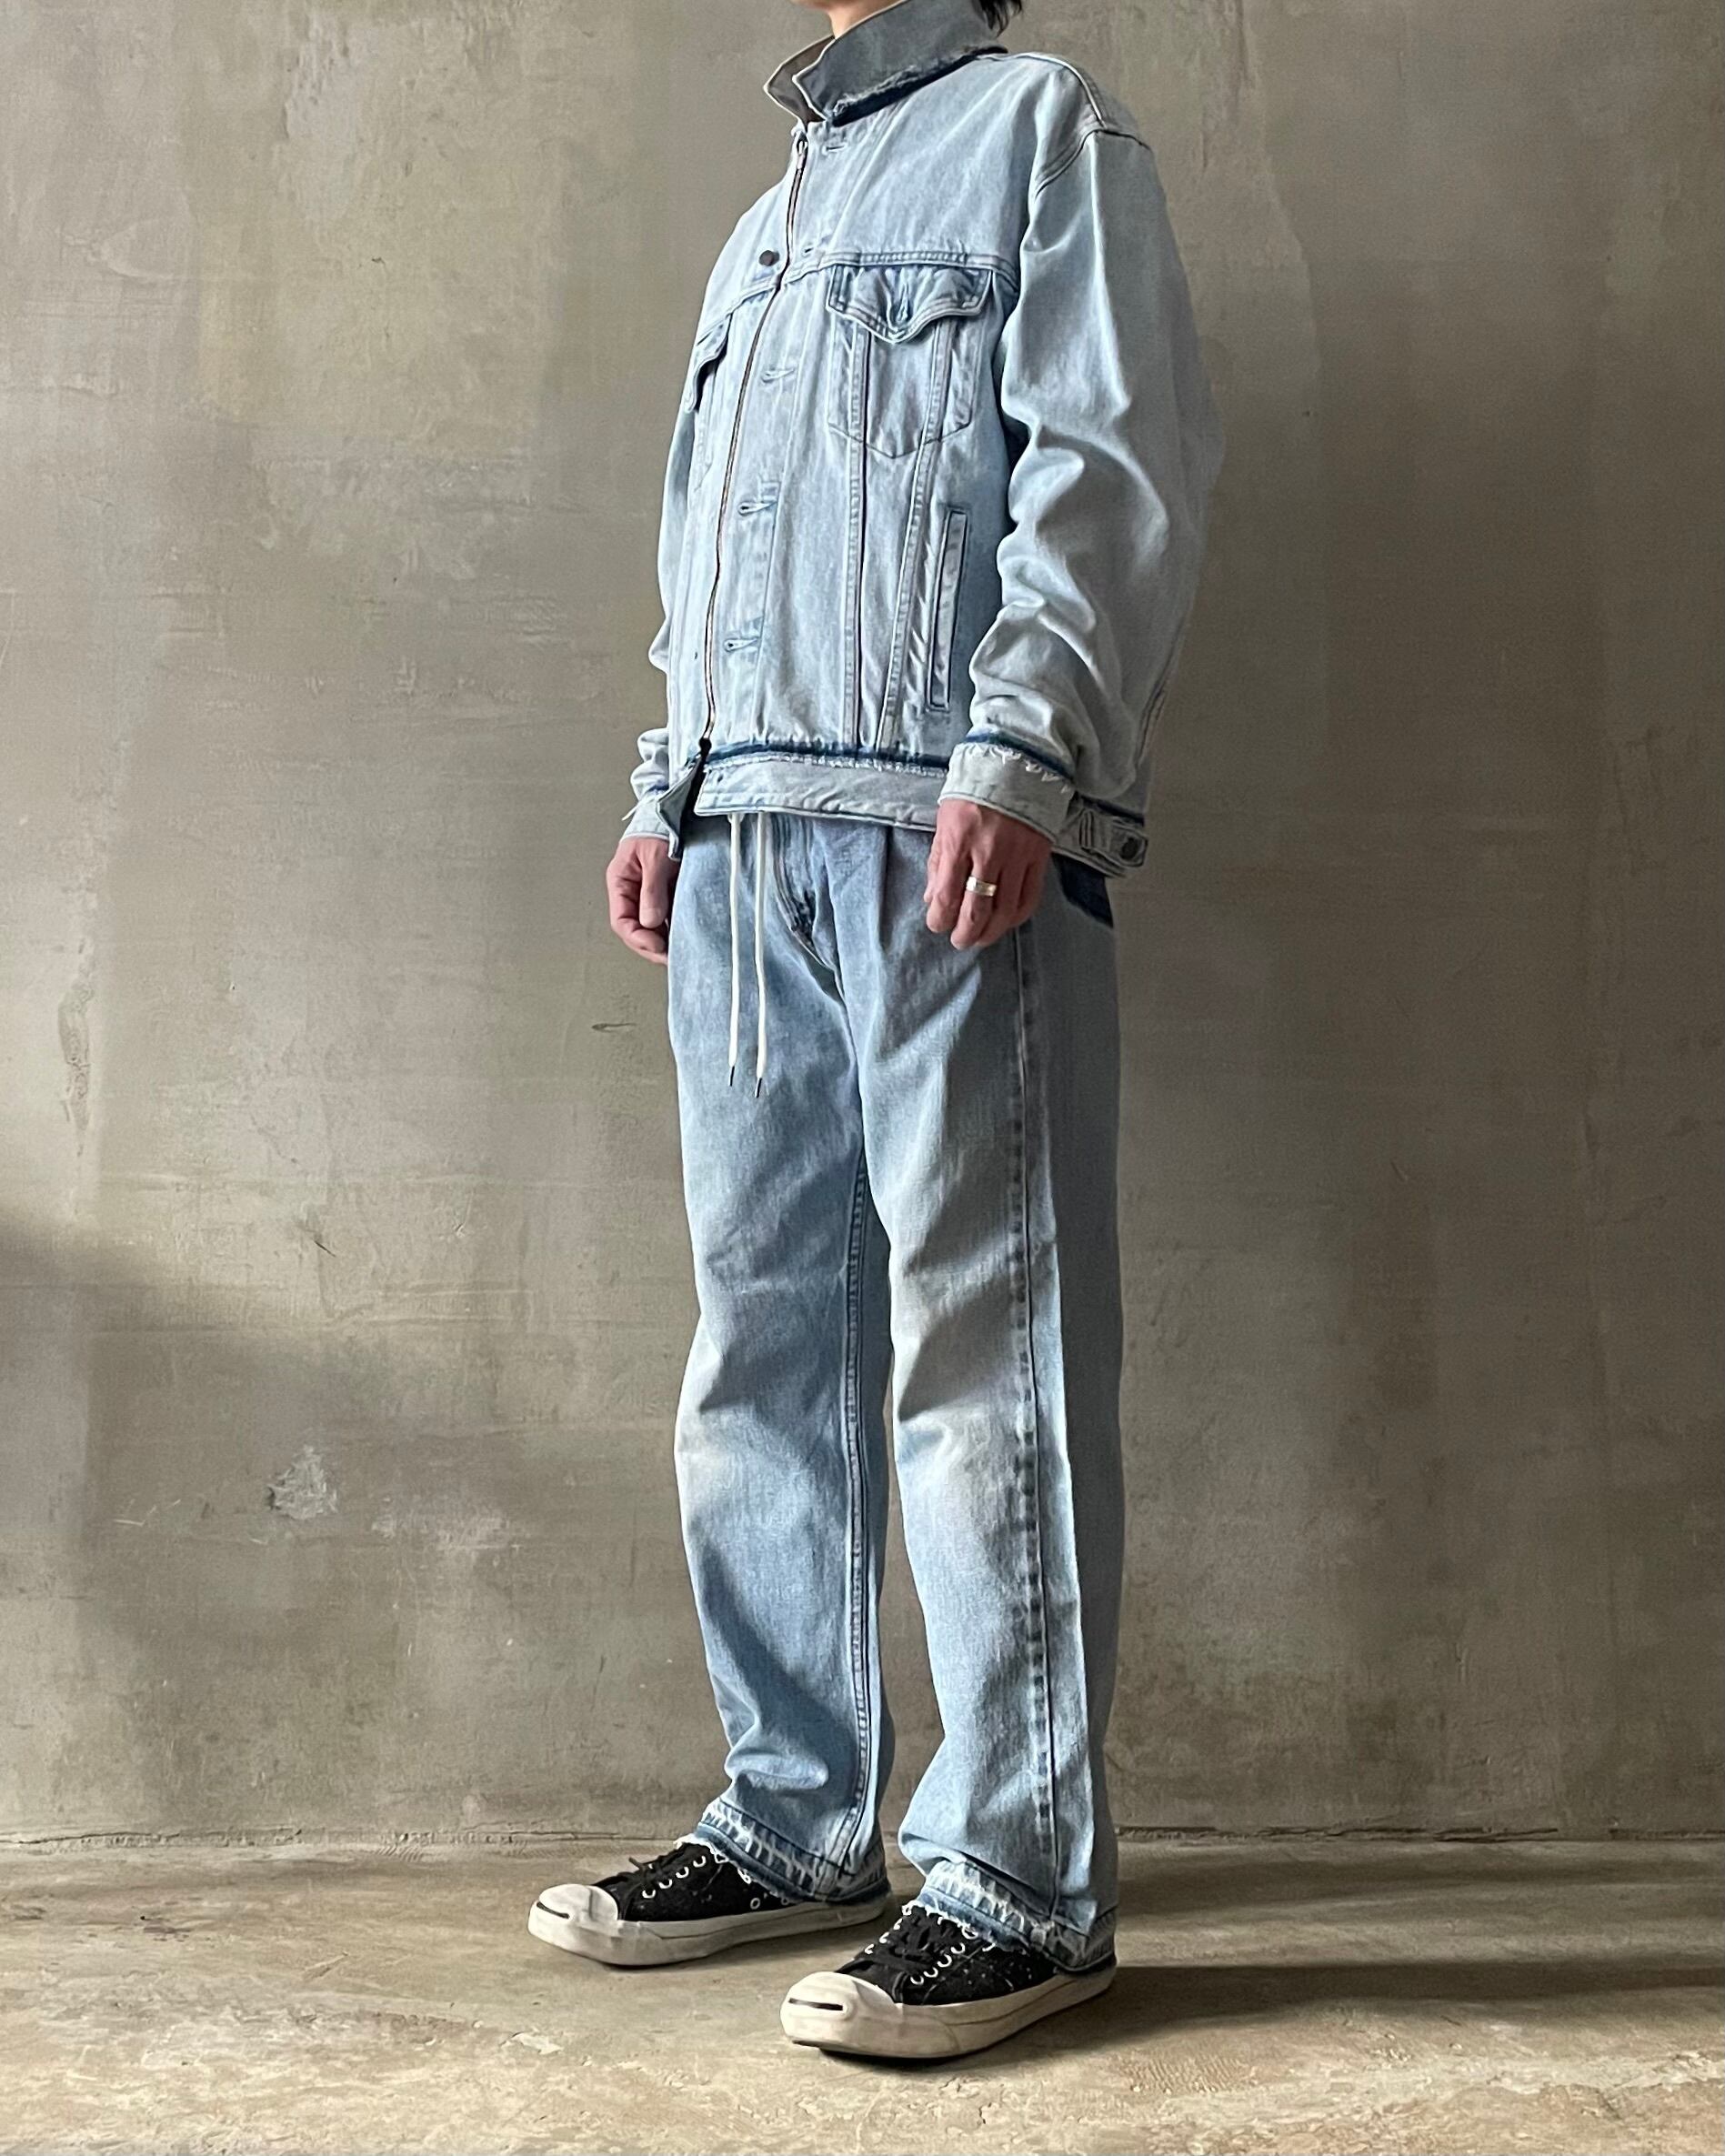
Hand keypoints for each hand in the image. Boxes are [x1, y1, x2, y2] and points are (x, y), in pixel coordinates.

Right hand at [607, 835, 677, 963]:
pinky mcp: (666, 893)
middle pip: (635, 929)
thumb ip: (652, 890)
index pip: (622, 921)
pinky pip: (667, 916)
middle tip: (670, 958)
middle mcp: (632, 891)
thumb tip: (650, 922)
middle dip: (651, 946)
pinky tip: (685, 936)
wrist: (675, 811)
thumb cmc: (659, 828)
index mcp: (620, 882)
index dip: (638, 938)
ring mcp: (649, 894)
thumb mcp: (656, 858)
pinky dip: (674, 928)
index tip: (657, 947)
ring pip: (652, 926)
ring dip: (664, 940)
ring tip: (680, 951)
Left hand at [924, 800, 1051, 949]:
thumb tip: (932, 899)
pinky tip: (1007, 921)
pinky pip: (1030, 898)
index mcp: (958, 840)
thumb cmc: (973, 791)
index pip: (946, 895)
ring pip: (1005, 911)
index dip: (940, 919)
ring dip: (992, 932)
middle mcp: (988, 851)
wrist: (1016, 763)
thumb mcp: (945, 820)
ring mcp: (1017, 856)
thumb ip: (938, 861)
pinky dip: (1017, 916)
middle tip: (960, 940)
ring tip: (982, 937)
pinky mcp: (1039, 857)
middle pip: (977, 911)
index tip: (938, 924)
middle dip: (965, 934)